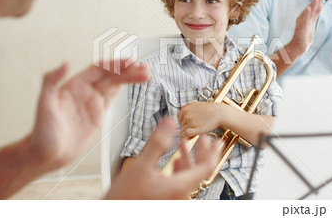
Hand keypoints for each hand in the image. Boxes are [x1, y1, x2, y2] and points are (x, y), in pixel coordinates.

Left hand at [29, 60, 149, 169]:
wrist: (46, 156)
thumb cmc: (42, 132)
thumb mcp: (44, 104)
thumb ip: (51, 80)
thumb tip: (65, 63)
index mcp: (74, 85)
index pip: (99, 69)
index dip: (115, 64)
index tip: (129, 63)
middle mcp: (84, 91)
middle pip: (111, 76)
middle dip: (128, 71)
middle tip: (144, 69)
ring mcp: (92, 103)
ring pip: (114, 85)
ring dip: (130, 78)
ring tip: (145, 75)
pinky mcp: (98, 116)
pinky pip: (113, 99)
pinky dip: (125, 90)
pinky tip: (134, 85)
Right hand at [105, 118, 220, 198]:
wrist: (113, 213)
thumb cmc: (125, 198)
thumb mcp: (141, 165)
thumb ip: (158, 143)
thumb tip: (170, 122)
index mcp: (180, 186)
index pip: (206, 167)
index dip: (213, 151)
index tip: (218, 140)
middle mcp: (181, 195)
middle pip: (200, 171)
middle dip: (203, 151)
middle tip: (206, 137)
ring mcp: (174, 198)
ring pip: (190, 175)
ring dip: (190, 157)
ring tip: (186, 143)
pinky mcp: (166, 198)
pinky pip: (181, 181)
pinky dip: (181, 167)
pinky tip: (176, 161)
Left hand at [178, 102, 226, 138]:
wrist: (219, 113)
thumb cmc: (209, 110)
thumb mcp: (195, 106)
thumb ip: (187, 111)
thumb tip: (181, 118)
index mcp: (185, 108)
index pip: (179, 119)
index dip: (184, 123)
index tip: (189, 125)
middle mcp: (186, 114)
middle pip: (181, 125)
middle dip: (187, 128)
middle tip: (195, 128)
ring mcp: (189, 121)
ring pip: (182, 131)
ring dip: (188, 133)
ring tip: (196, 131)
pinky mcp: (194, 129)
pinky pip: (185, 135)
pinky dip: (186, 138)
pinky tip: (191, 137)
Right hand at [290, 0, 325, 53]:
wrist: (299, 46)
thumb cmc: (305, 35)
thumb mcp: (312, 22)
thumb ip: (315, 13)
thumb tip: (321, 4)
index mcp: (307, 16)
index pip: (314, 7)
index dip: (318, 0)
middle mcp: (303, 18)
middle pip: (311, 7)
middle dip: (316, 0)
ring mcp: (302, 23)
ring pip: (308, 12)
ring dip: (312, 5)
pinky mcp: (301, 28)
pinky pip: (304, 20)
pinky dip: (306, 14)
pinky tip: (308, 8)